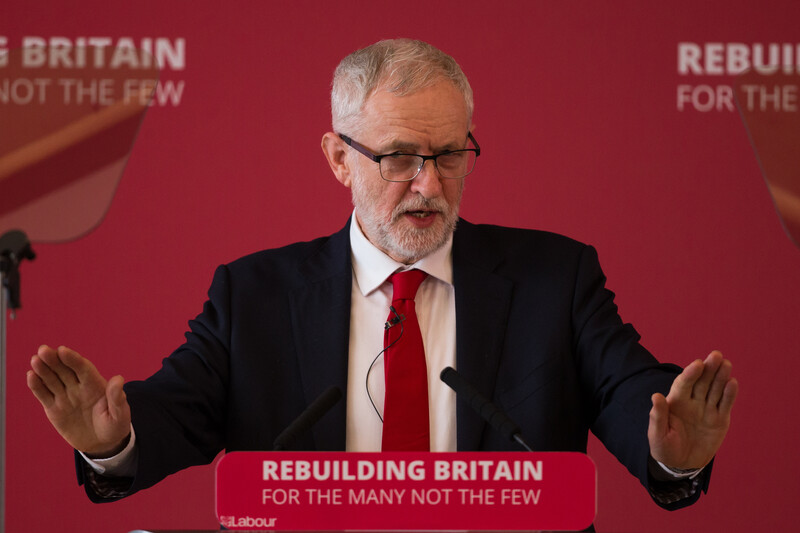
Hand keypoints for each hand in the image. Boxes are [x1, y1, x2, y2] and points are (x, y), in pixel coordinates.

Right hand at [27, 345, 130, 456]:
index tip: (63, 350)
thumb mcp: (120, 414)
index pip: (83, 368)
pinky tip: (30, 376)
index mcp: (95, 385)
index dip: (73, 359)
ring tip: (35, 360)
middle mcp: (78, 387)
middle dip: (54, 359)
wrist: (103, 443)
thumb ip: (117, 397)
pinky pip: (44, 395)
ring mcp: (65, 397)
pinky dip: (37, 386)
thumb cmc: (115, 425)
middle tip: (43, 350)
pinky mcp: (54, 409)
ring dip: (43, 369)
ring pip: (52, 380)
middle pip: (64, 370)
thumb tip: (119, 379)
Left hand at [648, 350, 737, 469]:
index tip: (696, 364)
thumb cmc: (664, 447)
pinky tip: (733, 383)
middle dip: (709, 368)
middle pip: (702, 382)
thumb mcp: (657, 434)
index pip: (684, 384)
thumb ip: (658, 416)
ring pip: (715, 389)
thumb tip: (655, 396)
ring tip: (726, 364)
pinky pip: (725, 404)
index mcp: (675, 402)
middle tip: (716, 355)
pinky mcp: (719, 420)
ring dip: (721, 377)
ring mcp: (707, 410)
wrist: (680, 464)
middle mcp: (692, 402)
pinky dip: (729, 394)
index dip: (690, 373)